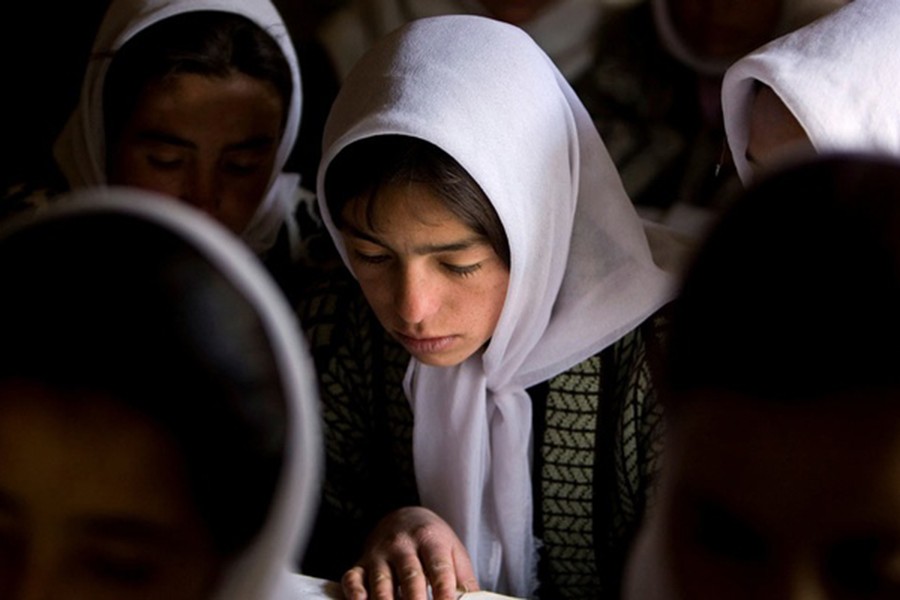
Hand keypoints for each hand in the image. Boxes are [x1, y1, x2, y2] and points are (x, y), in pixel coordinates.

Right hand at [341, 506, 479, 599]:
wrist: (402, 517)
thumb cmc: (433, 542)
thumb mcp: (453, 552)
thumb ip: (465, 581)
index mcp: (430, 539)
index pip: (439, 567)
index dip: (444, 591)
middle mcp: (403, 544)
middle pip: (410, 575)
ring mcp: (379, 554)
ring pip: (381, 581)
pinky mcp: (360, 564)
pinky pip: (353, 580)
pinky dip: (355, 595)